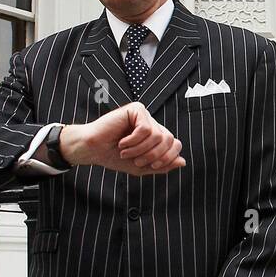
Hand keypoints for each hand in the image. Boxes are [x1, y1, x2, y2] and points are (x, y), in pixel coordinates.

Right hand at [59, 102, 184, 175]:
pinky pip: (145, 129)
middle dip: (155, 155)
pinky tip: (122, 142)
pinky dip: (134, 141)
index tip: (152, 166)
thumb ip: (162, 166)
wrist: (92, 150)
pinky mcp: (136, 109)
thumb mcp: (142, 167)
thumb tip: (183, 162)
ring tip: (125, 152)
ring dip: (140, 149)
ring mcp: (145, 115)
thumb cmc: (113, 157)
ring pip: (157, 135)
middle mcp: (152, 124)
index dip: (167, 158)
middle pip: (169, 139)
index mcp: (156, 136)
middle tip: (137, 161)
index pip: (175, 144)